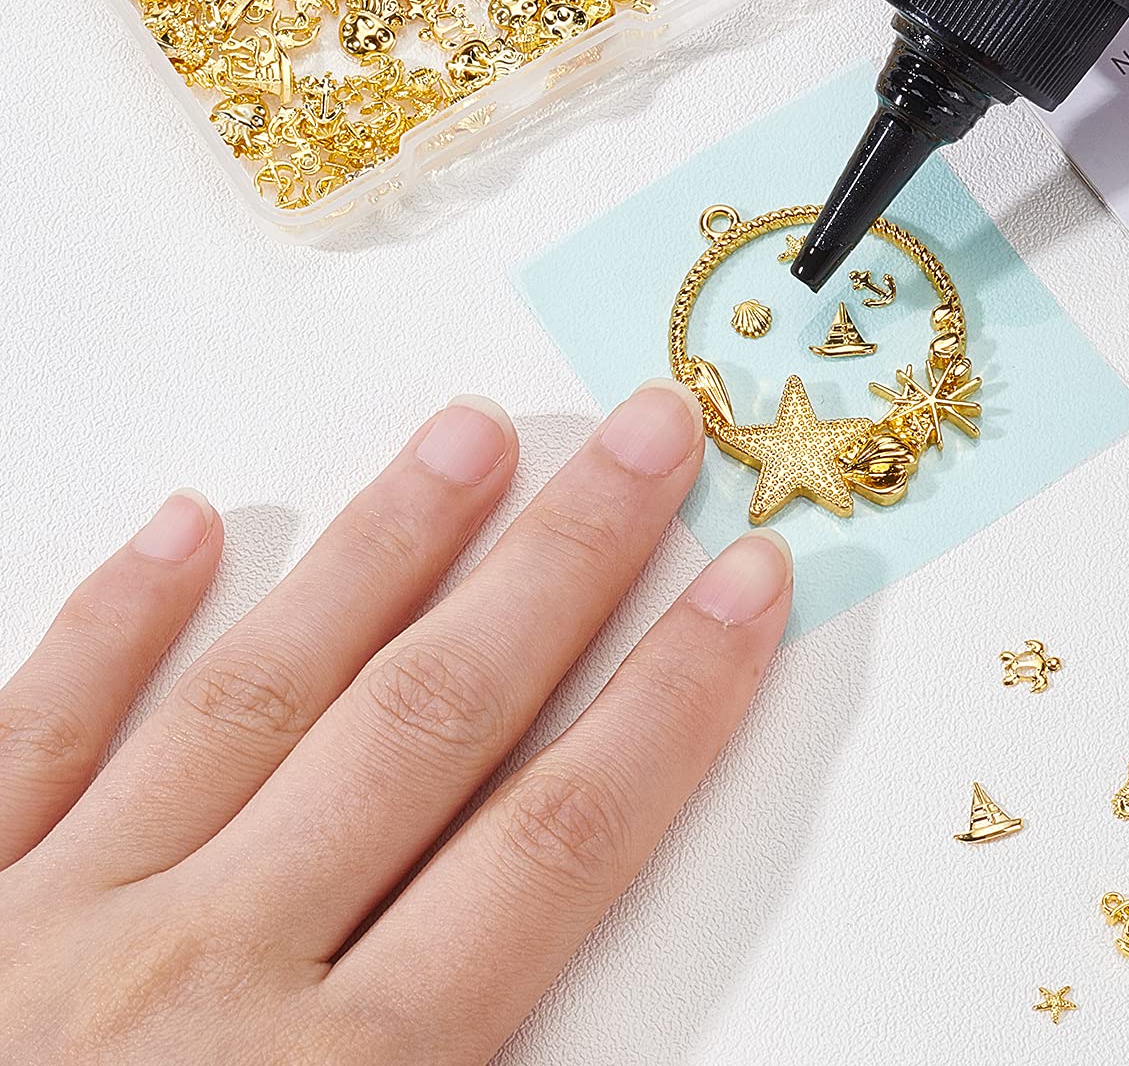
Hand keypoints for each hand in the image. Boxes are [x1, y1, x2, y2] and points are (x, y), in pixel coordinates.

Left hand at [0, 384, 790, 1064]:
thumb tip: (623, 1055)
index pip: (552, 847)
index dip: (672, 703)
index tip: (748, 582)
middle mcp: (209, 977)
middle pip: (432, 723)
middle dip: (560, 565)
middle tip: (643, 434)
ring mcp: (58, 927)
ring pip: (258, 693)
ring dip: (379, 554)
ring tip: (466, 433)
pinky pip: (28, 741)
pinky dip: (107, 630)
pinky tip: (181, 528)